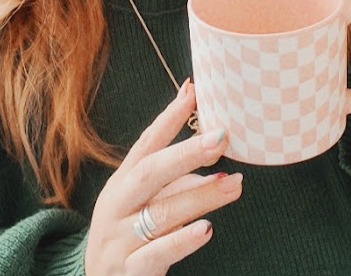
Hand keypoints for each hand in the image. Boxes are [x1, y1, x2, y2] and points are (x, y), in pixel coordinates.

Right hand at [84, 80, 242, 275]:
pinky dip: (182, 241)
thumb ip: (171, 177)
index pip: (146, 144)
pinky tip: (206, 230)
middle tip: (221, 138)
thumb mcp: (141, 202)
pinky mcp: (129, 271)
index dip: (169, 118)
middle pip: (150, 172)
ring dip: (200, 196)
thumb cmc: (127, 234)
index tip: (193, 92)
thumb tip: (210, 150)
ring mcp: (120, 238)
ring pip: (161, 212)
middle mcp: (117, 205)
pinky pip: (156, 254)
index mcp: (122, 182)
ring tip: (233, 184)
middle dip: (186, 153)